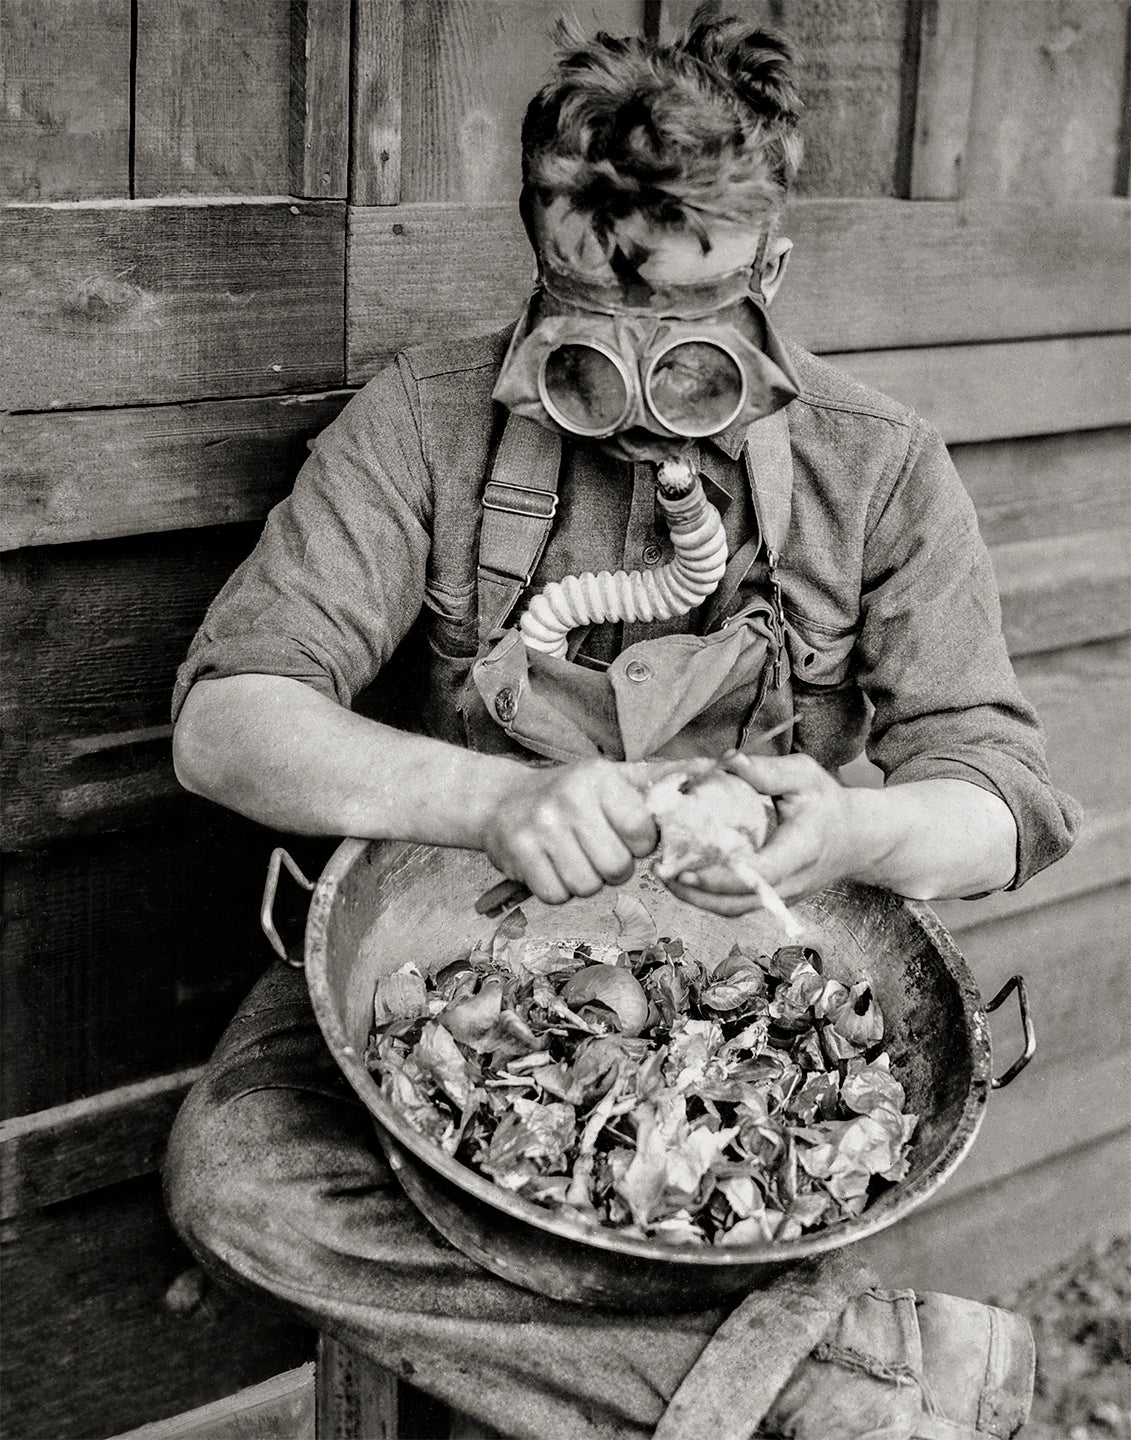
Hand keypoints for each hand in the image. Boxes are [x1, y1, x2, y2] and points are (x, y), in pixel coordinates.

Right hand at [478, 758, 659, 905]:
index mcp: (598, 777)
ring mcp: (541, 826)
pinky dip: (558, 890)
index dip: (639, 844)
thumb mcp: (611, 777)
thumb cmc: (569, 794)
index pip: (641, 830)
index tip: (624, 835)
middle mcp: (568, 798)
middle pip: (616, 867)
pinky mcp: (518, 853)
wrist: (501, 801)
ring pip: (587, 886)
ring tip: (572, 856)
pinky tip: (551, 866)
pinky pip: (556, 896)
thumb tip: (709, 767)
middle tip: (596, 849)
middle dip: (612, 868)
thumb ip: (658, 778)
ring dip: (585, 880)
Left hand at [664, 752, 857, 916]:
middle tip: (660, 871)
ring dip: (696, 899)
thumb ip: (767, 770)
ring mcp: (782, 896)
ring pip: (734, 910)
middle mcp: (791, 882)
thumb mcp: (805, 776)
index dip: (720, 877)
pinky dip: (708, 897)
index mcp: (800, 851)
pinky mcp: (772, 898)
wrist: (857, 839)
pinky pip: (737, 905)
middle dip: (695, 893)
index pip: (759, 874)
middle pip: (738, 903)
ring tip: (663, 875)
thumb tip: (728, 760)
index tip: (686, 869)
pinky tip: (684, 877)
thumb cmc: (828, 804)